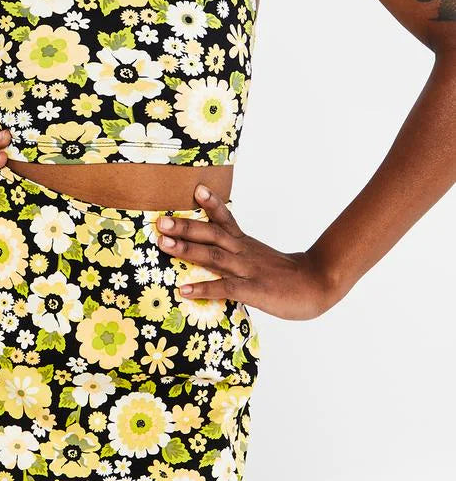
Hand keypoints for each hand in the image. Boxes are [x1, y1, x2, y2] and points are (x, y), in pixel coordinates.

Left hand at [156, 184, 334, 319]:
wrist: (318, 285)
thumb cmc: (287, 276)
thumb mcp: (260, 259)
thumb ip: (238, 256)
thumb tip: (215, 255)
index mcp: (246, 244)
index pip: (226, 219)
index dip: (211, 204)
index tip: (196, 189)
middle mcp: (244, 253)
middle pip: (213, 234)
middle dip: (186, 227)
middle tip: (162, 221)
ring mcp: (249, 271)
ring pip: (215, 256)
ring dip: (188, 249)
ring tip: (164, 244)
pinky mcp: (254, 290)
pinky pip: (226, 288)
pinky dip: (204, 288)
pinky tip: (184, 290)